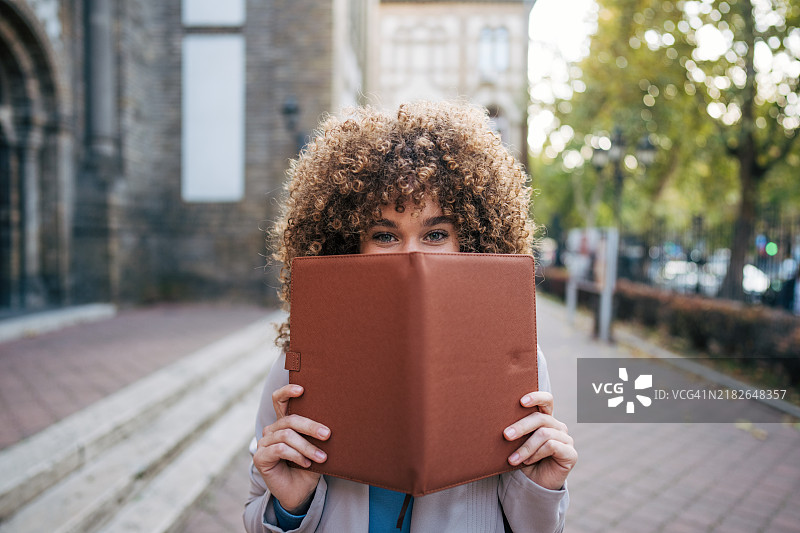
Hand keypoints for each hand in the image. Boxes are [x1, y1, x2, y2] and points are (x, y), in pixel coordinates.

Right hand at [253, 384, 330, 512]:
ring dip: (307, 447)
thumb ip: (316, 434)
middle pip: (289, 420)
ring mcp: (264, 443)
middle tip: (327, 434)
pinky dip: (296, 456)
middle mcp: (272, 431)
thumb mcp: (315, 447)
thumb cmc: (309, 467)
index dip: (287, 391)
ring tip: (322, 457)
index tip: (302, 389)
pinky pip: (280, 449)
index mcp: (284, 424)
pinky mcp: (260, 457)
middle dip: (310, 426)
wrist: (299, 493)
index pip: (280, 400)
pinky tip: (306, 464)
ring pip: (287, 436)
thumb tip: (333, 424)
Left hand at [503, 391, 576, 490]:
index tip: (521, 401)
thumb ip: (514, 430)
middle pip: (540, 418)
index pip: (546, 400)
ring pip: (543, 434)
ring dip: (525, 447)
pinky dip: (536, 454)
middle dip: (521, 426)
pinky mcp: (570, 453)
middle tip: (505, 435)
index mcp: (545, 419)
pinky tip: (527, 462)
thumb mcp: (517, 442)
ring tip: (512, 459)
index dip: (536, 397)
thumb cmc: (522, 459)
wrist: (533, 484)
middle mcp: (557, 426)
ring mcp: (566, 439)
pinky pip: (551, 446)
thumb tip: (496, 418)